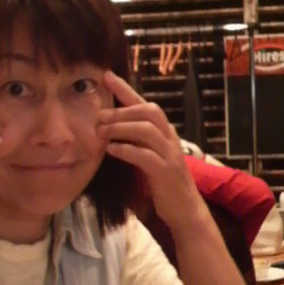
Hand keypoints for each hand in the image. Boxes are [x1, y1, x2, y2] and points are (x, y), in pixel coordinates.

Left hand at [97, 71, 206, 227]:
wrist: (184, 209)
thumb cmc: (162, 181)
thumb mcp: (148, 155)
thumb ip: (134, 140)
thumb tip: (106, 128)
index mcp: (164, 132)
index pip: (144, 103)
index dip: (126, 89)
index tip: (106, 76)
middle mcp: (169, 138)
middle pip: (149, 111)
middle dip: (122, 110)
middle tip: (98, 116)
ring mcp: (169, 154)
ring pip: (147, 130)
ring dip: (121, 128)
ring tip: (101, 132)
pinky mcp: (166, 172)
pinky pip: (145, 156)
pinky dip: (126, 150)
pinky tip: (111, 149)